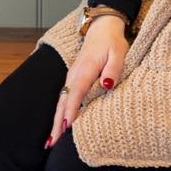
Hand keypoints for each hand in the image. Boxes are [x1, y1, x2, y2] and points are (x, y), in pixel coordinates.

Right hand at [47, 15, 127, 148]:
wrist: (102, 28)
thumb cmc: (112, 42)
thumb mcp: (119, 52)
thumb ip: (114, 68)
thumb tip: (107, 84)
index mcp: (85, 69)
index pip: (76, 92)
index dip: (71, 110)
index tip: (67, 126)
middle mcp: (74, 74)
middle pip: (63, 101)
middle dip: (58, 122)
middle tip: (53, 141)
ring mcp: (71, 77)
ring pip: (61, 101)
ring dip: (56, 120)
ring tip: (52, 140)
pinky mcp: (73, 79)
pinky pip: (64, 98)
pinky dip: (59, 112)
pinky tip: (58, 125)